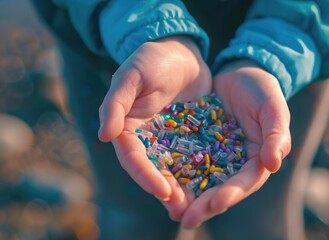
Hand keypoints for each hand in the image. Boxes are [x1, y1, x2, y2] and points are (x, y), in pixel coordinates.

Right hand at [98, 36, 210, 219]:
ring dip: (186, 190)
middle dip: (168, 192)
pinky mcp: (191, 137)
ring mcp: (170, 140)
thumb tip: (104, 136)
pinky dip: (203, 172)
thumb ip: (116, 104)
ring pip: (176, 169)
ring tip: (200, 207)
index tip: (163, 192)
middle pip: (155, 171)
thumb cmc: (151, 60)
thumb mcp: (132, 76)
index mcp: (128, 129)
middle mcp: (148, 139)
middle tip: (184, 211)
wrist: (180, 52)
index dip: (146, 176)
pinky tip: (216, 186)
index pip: (134, 159)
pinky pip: (196, 157)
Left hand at [181, 59, 290, 227]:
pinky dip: (176, 174)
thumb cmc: (261, 90)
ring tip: (173, 212)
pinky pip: (186, 161)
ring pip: (201, 181)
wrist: (240, 73)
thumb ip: (275, 134)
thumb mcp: (272, 107)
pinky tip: (162, 183)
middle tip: (187, 220)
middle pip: (221, 189)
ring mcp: (215, 156)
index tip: (216, 204)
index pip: (245, 182)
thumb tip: (274, 164)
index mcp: (256, 159)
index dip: (232, 194)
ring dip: (188, 198)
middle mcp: (235, 163)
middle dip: (205, 205)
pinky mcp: (198, 146)